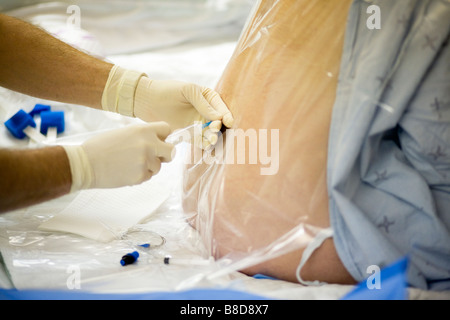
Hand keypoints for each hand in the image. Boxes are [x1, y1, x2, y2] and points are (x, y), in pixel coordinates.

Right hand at [63, 122, 173, 190]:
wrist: (86, 163)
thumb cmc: (101, 147)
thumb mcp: (124, 133)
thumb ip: (142, 136)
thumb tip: (157, 141)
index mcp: (143, 130)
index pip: (167, 129)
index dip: (164, 136)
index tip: (160, 141)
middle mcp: (148, 144)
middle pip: (171, 151)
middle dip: (165, 155)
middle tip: (156, 157)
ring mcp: (146, 161)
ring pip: (158, 167)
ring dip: (148, 167)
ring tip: (129, 165)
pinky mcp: (141, 175)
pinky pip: (148, 176)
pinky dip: (139, 176)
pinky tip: (125, 172)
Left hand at [101, 65, 233, 147]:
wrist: (147, 101)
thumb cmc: (168, 90)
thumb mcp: (188, 91)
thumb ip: (203, 104)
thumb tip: (219, 118)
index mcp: (209, 98)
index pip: (221, 108)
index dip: (226, 116)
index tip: (226, 122)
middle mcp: (206, 112)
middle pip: (219, 124)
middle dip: (219, 128)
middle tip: (213, 130)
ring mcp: (199, 124)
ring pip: (211, 134)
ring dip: (213, 138)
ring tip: (210, 140)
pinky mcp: (190, 135)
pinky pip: (200, 142)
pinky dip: (204, 145)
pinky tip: (205, 147)